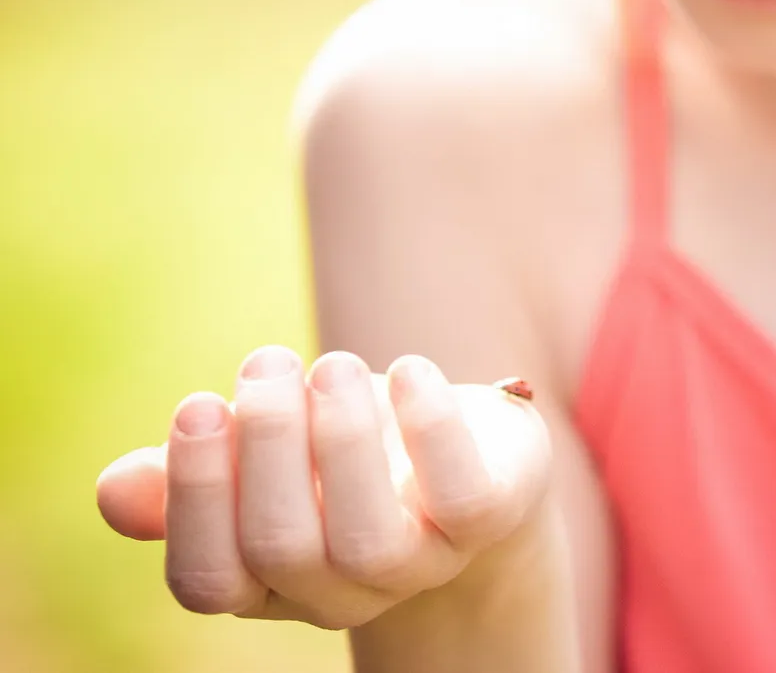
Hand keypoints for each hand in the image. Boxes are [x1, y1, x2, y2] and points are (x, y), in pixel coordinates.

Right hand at [95, 346, 551, 629]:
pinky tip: (410, 371)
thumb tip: (114, 490)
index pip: (207, 578)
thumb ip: (190, 474)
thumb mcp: (270, 453)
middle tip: (268, 362)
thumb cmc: (349, 450)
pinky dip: (433, 430)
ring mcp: (419, 565)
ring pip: (365, 538)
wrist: (476, 464)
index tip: (197, 403)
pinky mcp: (487, 523)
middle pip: (282, 548)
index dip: (194, 497)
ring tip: (332, 365)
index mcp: (270, 578)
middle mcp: (340, 589)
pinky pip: (463, 500)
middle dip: (268, 445)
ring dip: (342, 439)